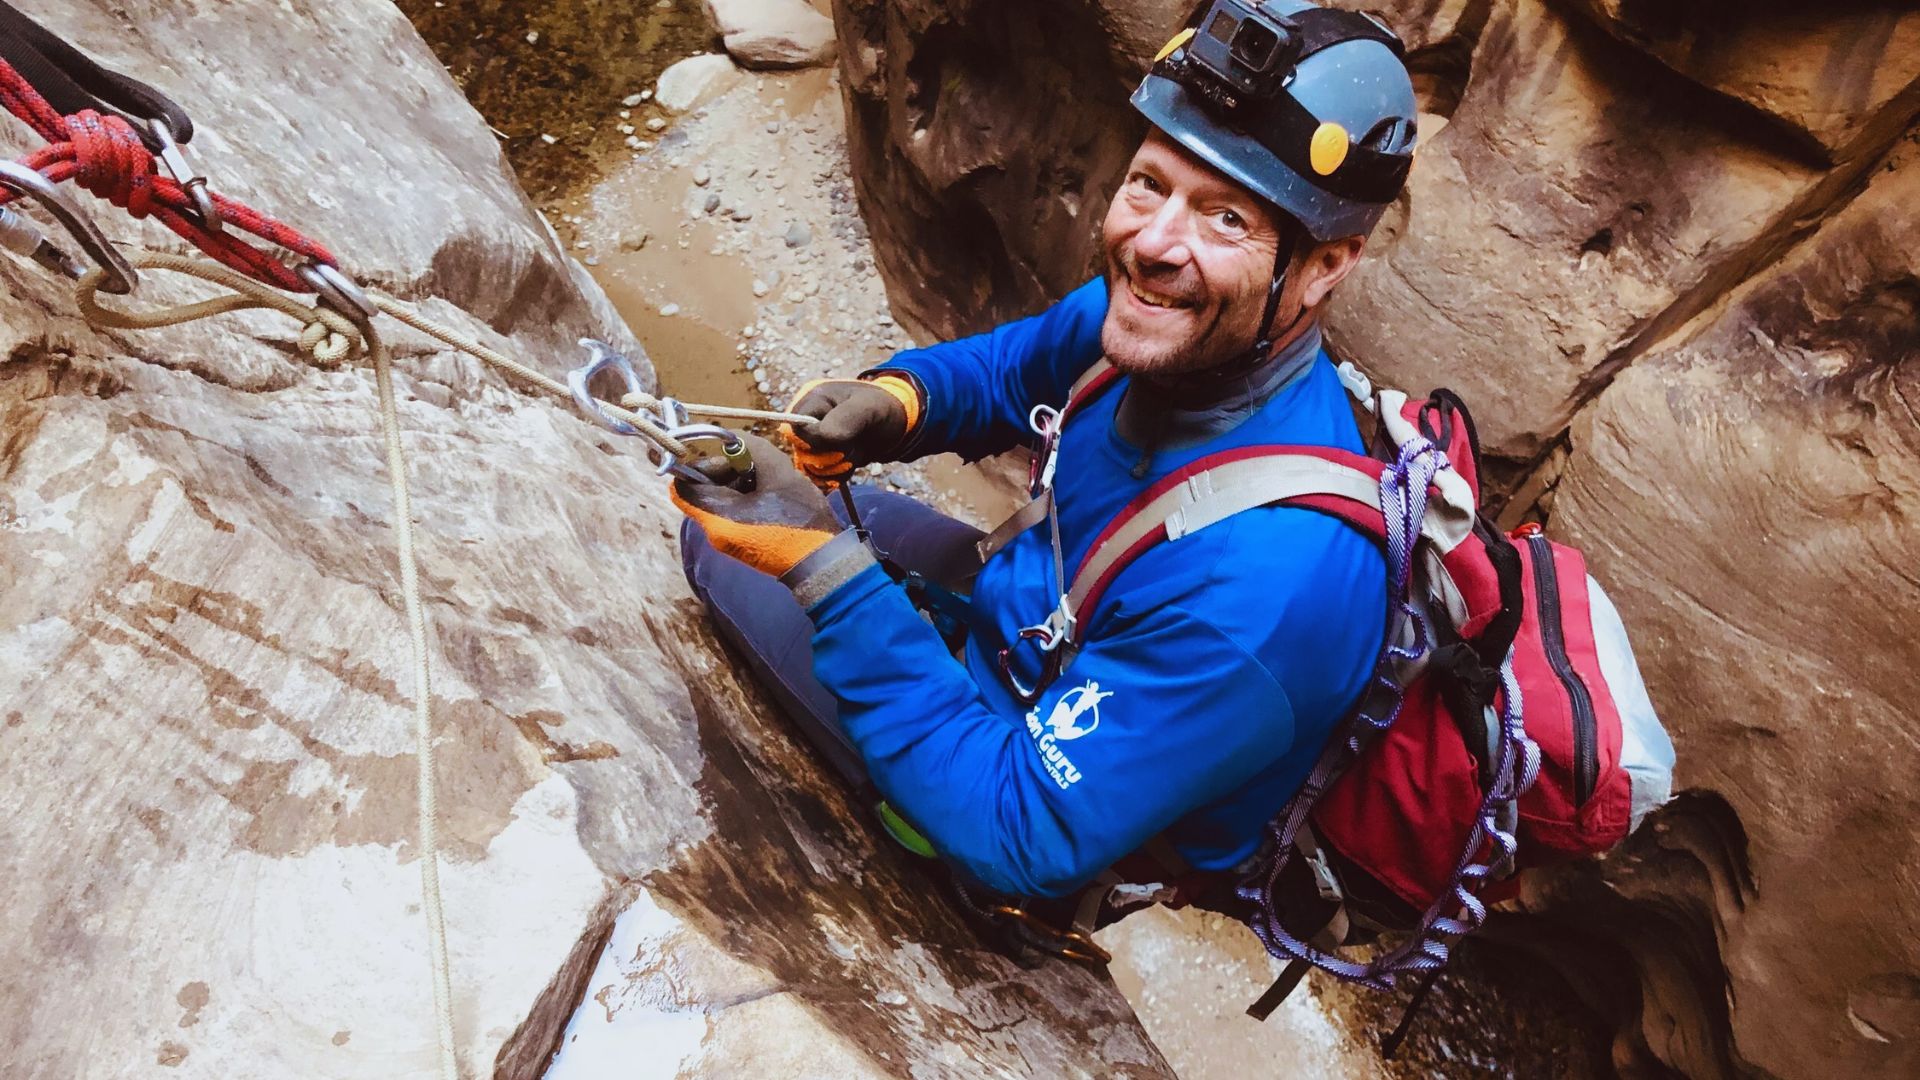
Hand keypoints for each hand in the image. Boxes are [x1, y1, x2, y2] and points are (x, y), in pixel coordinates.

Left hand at [672, 433, 840, 576]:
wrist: (823, 563)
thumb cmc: (800, 519)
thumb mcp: (779, 474)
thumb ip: (752, 449)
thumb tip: (733, 438)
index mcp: (717, 517)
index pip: (681, 486)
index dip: (698, 463)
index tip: (727, 456)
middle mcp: (714, 531)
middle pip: (703, 490)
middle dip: (726, 470)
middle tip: (756, 465)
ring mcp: (727, 539)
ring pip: (720, 499)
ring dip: (739, 482)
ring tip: (769, 480)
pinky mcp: (741, 542)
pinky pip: (733, 511)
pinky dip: (747, 497)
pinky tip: (772, 495)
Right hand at [785, 374, 919, 483]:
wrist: (897, 425)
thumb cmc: (884, 408)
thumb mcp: (870, 407)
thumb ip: (846, 418)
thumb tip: (822, 436)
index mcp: (812, 400)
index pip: (795, 429)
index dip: (815, 441)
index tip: (840, 440)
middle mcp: (807, 421)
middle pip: (802, 452)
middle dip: (831, 456)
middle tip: (854, 445)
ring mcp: (813, 442)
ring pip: (810, 468)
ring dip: (836, 467)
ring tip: (855, 451)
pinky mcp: (822, 459)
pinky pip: (818, 478)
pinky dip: (836, 477)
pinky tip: (850, 466)